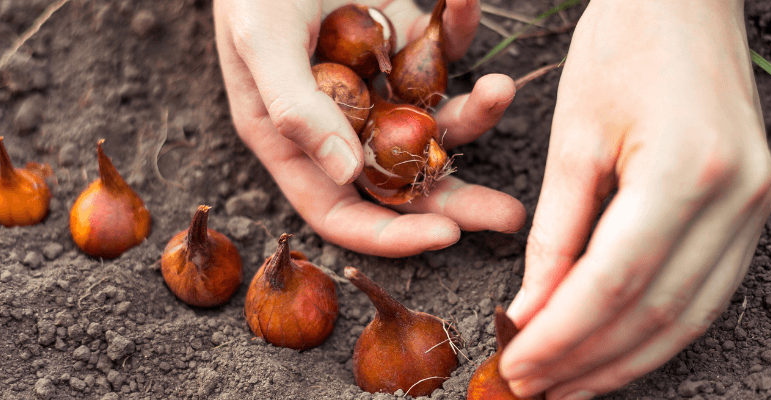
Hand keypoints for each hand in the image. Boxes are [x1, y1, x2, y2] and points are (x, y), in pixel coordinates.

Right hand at [214, 0, 525, 256]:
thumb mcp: (261, 41)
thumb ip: (295, 108)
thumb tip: (345, 175)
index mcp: (294, 140)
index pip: (342, 210)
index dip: (392, 234)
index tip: (448, 237)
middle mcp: (341, 122)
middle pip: (403, 181)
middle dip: (458, 201)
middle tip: (510, 216)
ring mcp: (378, 81)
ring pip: (437, 119)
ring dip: (476, 111)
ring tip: (502, 88)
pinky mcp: (405, 38)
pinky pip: (443, 47)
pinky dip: (459, 26)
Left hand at [500, 1, 770, 397]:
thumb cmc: (622, 45)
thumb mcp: (574, 136)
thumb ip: (556, 233)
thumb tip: (532, 313)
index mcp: (687, 172)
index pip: (614, 285)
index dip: (561, 338)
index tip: (517, 367)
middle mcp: (737, 199)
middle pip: (655, 314)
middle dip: (588, 362)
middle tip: (533, 389)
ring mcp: (756, 209)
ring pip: (689, 318)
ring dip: (624, 361)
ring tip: (568, 387)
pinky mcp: (755, 211)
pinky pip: (709, 294)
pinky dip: (658, 332)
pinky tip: (615, 351)